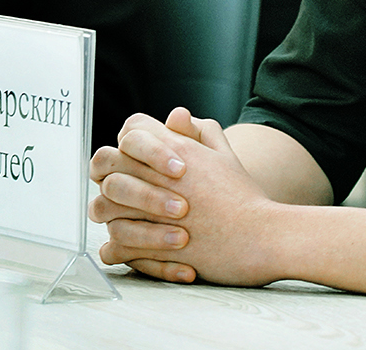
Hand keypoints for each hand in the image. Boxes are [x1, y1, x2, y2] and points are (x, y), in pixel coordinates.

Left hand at [89, 108, 280, 285]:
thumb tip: (176, 115)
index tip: (135, 159)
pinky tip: (127, 250)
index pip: (131, 129)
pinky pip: (114, 248)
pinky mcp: (155, 248)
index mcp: (176, 149)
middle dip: (108, 175)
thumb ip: (200, 131)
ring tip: (122, 221)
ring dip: (109, 213)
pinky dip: (116, 250)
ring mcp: (154, 212)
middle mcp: (159, 175)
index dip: (128, 142)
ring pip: (102, 206)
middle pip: (105, 163)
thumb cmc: (245, 197)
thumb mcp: (225, 155)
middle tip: (119, 191)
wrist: (263, 236)